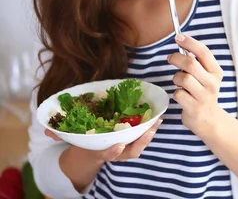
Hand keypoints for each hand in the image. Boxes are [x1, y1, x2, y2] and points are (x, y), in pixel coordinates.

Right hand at [45, 118, 162, 162]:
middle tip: (150, 131)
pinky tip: (158, 116)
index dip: (113, 152)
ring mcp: (125, 147)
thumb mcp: (72, 140)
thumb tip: (47, 129)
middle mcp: (115, 151)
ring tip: (157, 121)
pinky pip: (143, 136)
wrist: (91, 154)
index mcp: (100, 152)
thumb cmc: (84, 142)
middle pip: (130, 152)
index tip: (118, 146)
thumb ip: (60, 134)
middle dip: (141, 142)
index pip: (107, 154)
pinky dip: (150, 127)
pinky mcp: (132, 139)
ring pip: (139, 145)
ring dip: (149, 134)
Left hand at [168, 33, 224, 136]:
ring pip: (183, 78)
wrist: (209, 120)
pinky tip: (181, 96)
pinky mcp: (194, 107)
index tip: (179, 37)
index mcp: (216, 73)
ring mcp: (204, 96)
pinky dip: (176, 93)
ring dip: (176, 78)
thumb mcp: (206, 77)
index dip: (190, 42)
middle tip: (170, 58)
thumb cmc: (204, 94)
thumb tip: (183, 45)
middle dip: (177, 58)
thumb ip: (198, 63)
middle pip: (191, 63)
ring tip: (179, 82)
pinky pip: (178, 93)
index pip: (204, 52)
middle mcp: (212, 83)